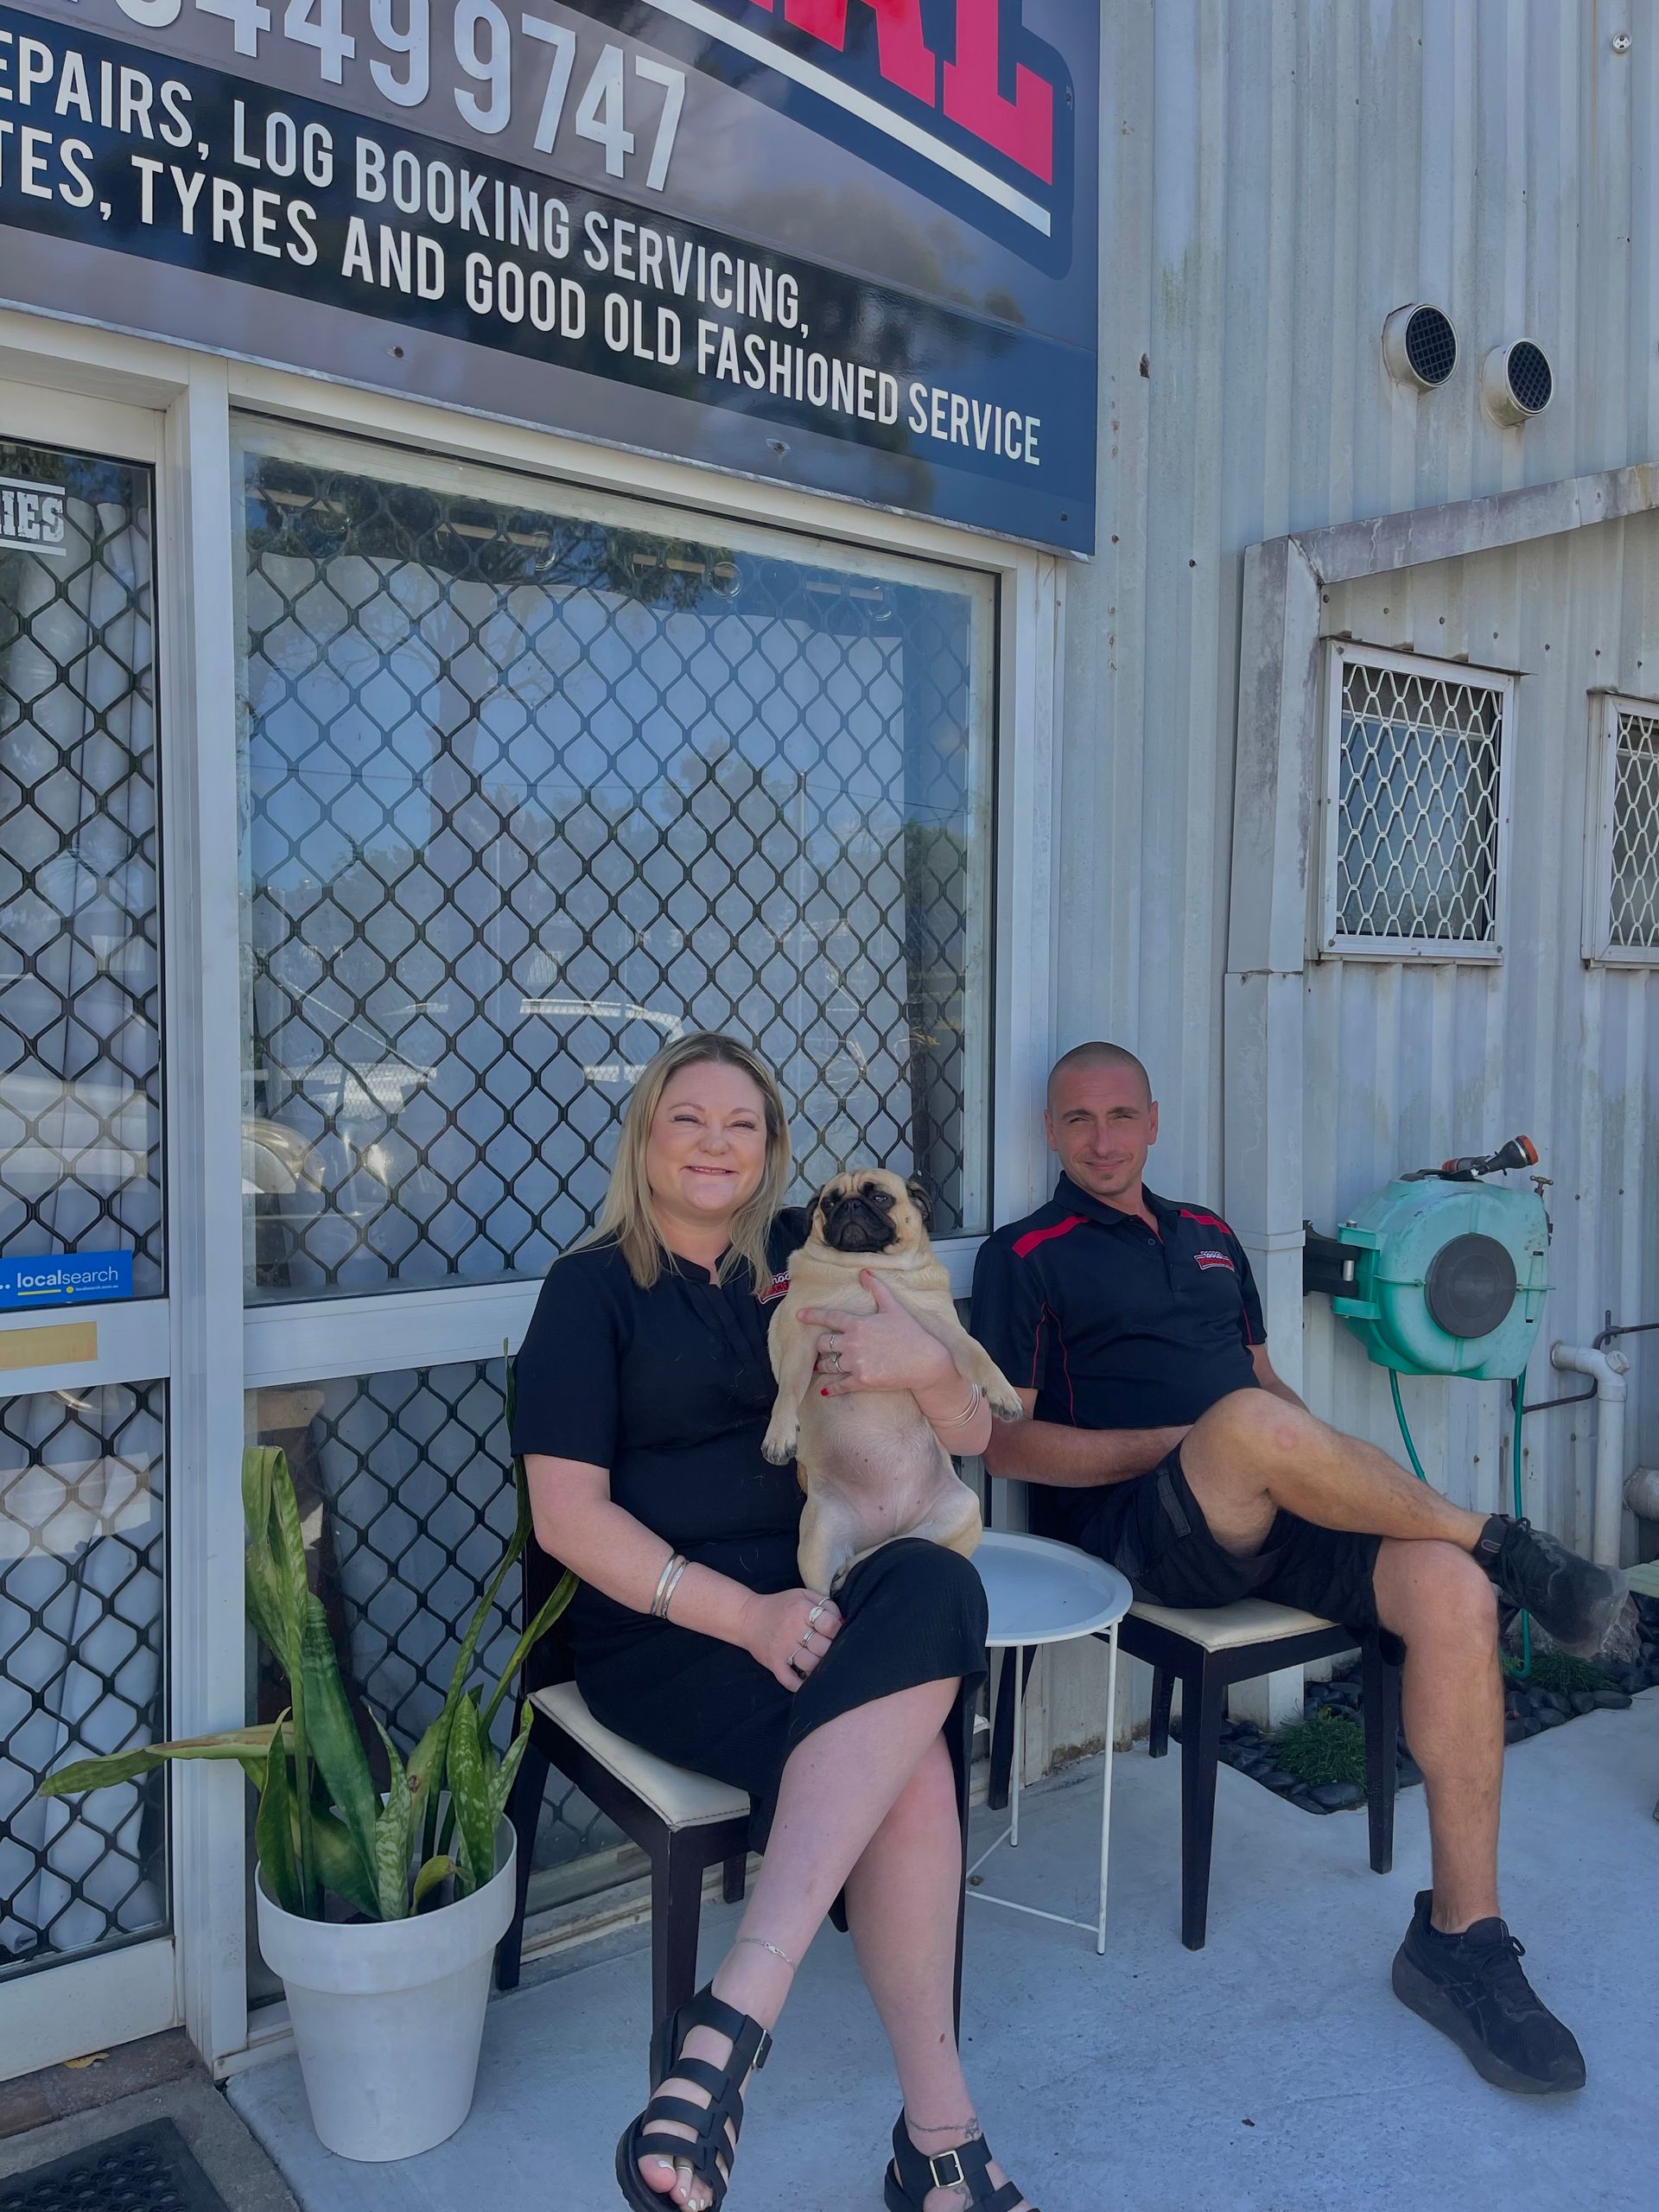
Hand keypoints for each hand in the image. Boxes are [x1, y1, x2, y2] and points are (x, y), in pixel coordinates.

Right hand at [740, 1587, 842, 1690]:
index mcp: (801, 1609)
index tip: (832, 1633)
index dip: (836, 1630)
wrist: (747, 1617)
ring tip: (815, 1659)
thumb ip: (825, 1604)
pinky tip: (806, 1681)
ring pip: (811, 1665)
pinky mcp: (773, 1663)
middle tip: (824, 1647)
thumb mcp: (802, 1595)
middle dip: (828, 1649)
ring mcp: (782, 1648)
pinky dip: (800, 1685)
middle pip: (823, 1647)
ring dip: (817, 1665)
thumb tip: (843, 1622)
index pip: (830, 1625)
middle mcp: (792, 1629)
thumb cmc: (781, 1606)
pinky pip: (790, 1680)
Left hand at [798, 1272, 954, 1397]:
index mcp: (858, 1324)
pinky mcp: (860, 1381)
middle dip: (820, 1344)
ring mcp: (855, 1363)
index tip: (799, 1316)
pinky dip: (830, 1389)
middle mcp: (852, 1343)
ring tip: (820, 1365)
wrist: (924, 1362)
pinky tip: (825, 1391)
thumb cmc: (910, 1333)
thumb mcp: (894, 1308)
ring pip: (827, 1364)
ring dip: (823, 1365)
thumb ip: (877, 1289)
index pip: (829, 1318)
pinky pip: (838, 1385)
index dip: (812, 1316)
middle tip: (821, 1347)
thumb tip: (863, 1272)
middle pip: (823, 1343)